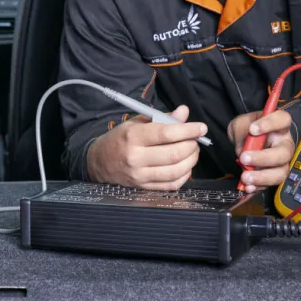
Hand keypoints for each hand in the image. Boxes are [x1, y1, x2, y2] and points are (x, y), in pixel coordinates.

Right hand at [85, 105, 206, 190]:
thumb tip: (184, 112)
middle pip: (174, 154)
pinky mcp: (144, 188)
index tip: (201, 128)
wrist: (98, 163)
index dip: (188, 130)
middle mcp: (136, 158)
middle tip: (196, 140)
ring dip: (191, 160)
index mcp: (133, 137)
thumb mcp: (135, 123)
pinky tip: (185, 166)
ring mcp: (140, 176)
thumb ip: (161, 118)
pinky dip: (184, 175)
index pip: (166, 133)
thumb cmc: (119, 139)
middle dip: (191, 145)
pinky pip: (171, 184)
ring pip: (175, 171)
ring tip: (192, 151)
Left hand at [228, 109, 295, 191]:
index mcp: (279, 126)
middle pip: (284, 153)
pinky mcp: (273, 176)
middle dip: (264, 157)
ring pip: (280, 173)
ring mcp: (281, 162)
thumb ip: (242, 133)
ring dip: (262, 177)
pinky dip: (258, 187)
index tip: (252, 129)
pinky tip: (247, 187)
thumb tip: (244, 151)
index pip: (283, 120)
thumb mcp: (241, 124)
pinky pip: (270, 185)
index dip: (270, 124)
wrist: (243, 141)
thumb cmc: (247, 130)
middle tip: (244, 158)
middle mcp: (284, 144)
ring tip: (245, 177)